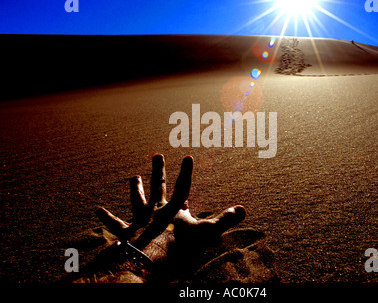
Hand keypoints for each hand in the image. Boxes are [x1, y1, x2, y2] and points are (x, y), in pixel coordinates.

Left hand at [95, 154, 245, 264]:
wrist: (151, 259)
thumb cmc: (178, 247)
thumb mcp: (206, 234)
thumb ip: (224, 221)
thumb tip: (243, 209)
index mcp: (174, 210)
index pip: (183, 186)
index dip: (186, 172)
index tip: (187, 156)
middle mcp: (156, 211)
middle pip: (158, 187)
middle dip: (159, 171)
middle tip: (156, 155)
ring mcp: (140, 220)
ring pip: (137, 200)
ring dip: (136, 189)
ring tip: (133, 177)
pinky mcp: (128, 233)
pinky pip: (115, 224)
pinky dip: (107, 218)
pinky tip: (97, 210)